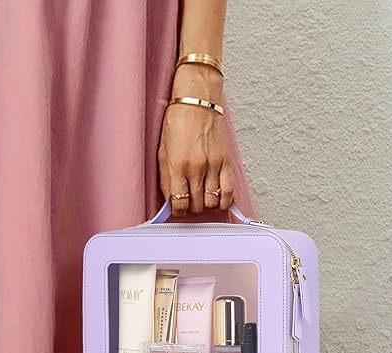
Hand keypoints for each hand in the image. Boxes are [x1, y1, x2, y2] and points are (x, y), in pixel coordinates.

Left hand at [158, 65, 234, 216]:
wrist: (197, 100)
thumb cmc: (178, 121)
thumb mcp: (162, 151)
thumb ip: (166, 177)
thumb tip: (170, 198)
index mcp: (177, 166)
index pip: (179, 203)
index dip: (178, 212)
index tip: (177, 210)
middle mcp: (196, 168)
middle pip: (196, 205)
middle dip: (191, 208)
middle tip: (188, 203)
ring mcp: (213, 165)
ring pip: (212, 201)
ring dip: (206, 205)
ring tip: (201, 199)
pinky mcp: (225, 161)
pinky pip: (228, 191)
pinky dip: (224, 200)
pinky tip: (219, 201)